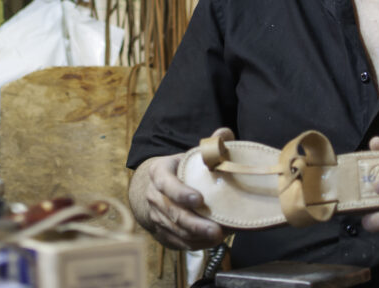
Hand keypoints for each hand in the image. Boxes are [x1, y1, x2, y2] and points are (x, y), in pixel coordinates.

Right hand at [128, 127, 230, 249]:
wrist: (158, 188)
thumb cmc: (180, 170)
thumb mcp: (191, 155)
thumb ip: (210, 145)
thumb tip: (225, 134)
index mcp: (159, 172)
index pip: (167, 183)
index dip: (181, 193)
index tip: (199, 199)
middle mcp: (154, 196)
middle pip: (172, 213)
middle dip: (195, 224)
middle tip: (216, 230)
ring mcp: (156, 216)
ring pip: (175, 230)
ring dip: (197, 237)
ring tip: (218, 238)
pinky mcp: (161, 233)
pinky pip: (177, 242)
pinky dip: (194, 244)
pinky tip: (211, 242)